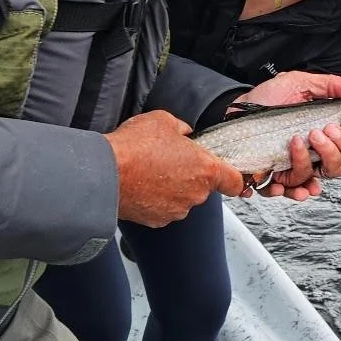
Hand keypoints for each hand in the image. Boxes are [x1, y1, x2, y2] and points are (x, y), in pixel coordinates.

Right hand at [106, 111, 243, 227]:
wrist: (105, 173)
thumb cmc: (136, 146)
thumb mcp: (164, 121)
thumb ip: (182, 128)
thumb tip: (184, 134)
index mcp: (206, 170)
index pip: (235, 183)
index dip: (234, 178)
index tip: (229, 175)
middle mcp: (195, 194)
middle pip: (203, 187)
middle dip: (190, 174)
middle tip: (169, 159)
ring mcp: (176, 210)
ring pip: (182, 197)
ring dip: (172, 186)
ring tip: (150, 171)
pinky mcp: (157, 220)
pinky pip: (163, 208)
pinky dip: (155, 198)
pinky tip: (141, 184)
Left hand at [233, 72, 340, 199]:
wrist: (237, 108)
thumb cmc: (270, 97)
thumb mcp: (300, 84)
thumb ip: (331, 85)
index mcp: (329, 132)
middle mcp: (318, 152)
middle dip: (339, 149)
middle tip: (322, 130)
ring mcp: (299, 165)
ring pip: (318, 177)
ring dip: (310, 161)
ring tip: (295, 141)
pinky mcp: (279, 175)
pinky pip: (290, 189)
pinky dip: (289, 188)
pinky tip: (281, 180)